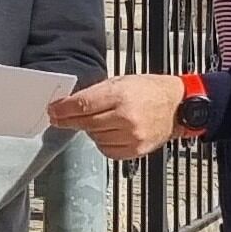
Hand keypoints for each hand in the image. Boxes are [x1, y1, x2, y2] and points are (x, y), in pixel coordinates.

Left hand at [47, 75, 185, 160]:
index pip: (82, 104)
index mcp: (121, 94)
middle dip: (70, 120)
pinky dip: (102, 142)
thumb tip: (69, 104)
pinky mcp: (135, 150)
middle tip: (61, 117)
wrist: (178, 106)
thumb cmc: (149, 90)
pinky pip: (106, 150)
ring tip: (99, 120)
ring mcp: (131, 136)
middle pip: (85, 123)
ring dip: (89, 130)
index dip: (63, 109)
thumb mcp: (122, 81)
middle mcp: (125, 117)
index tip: (53, 111)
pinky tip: (108, 132)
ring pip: (94, 137)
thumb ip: (96, 93)